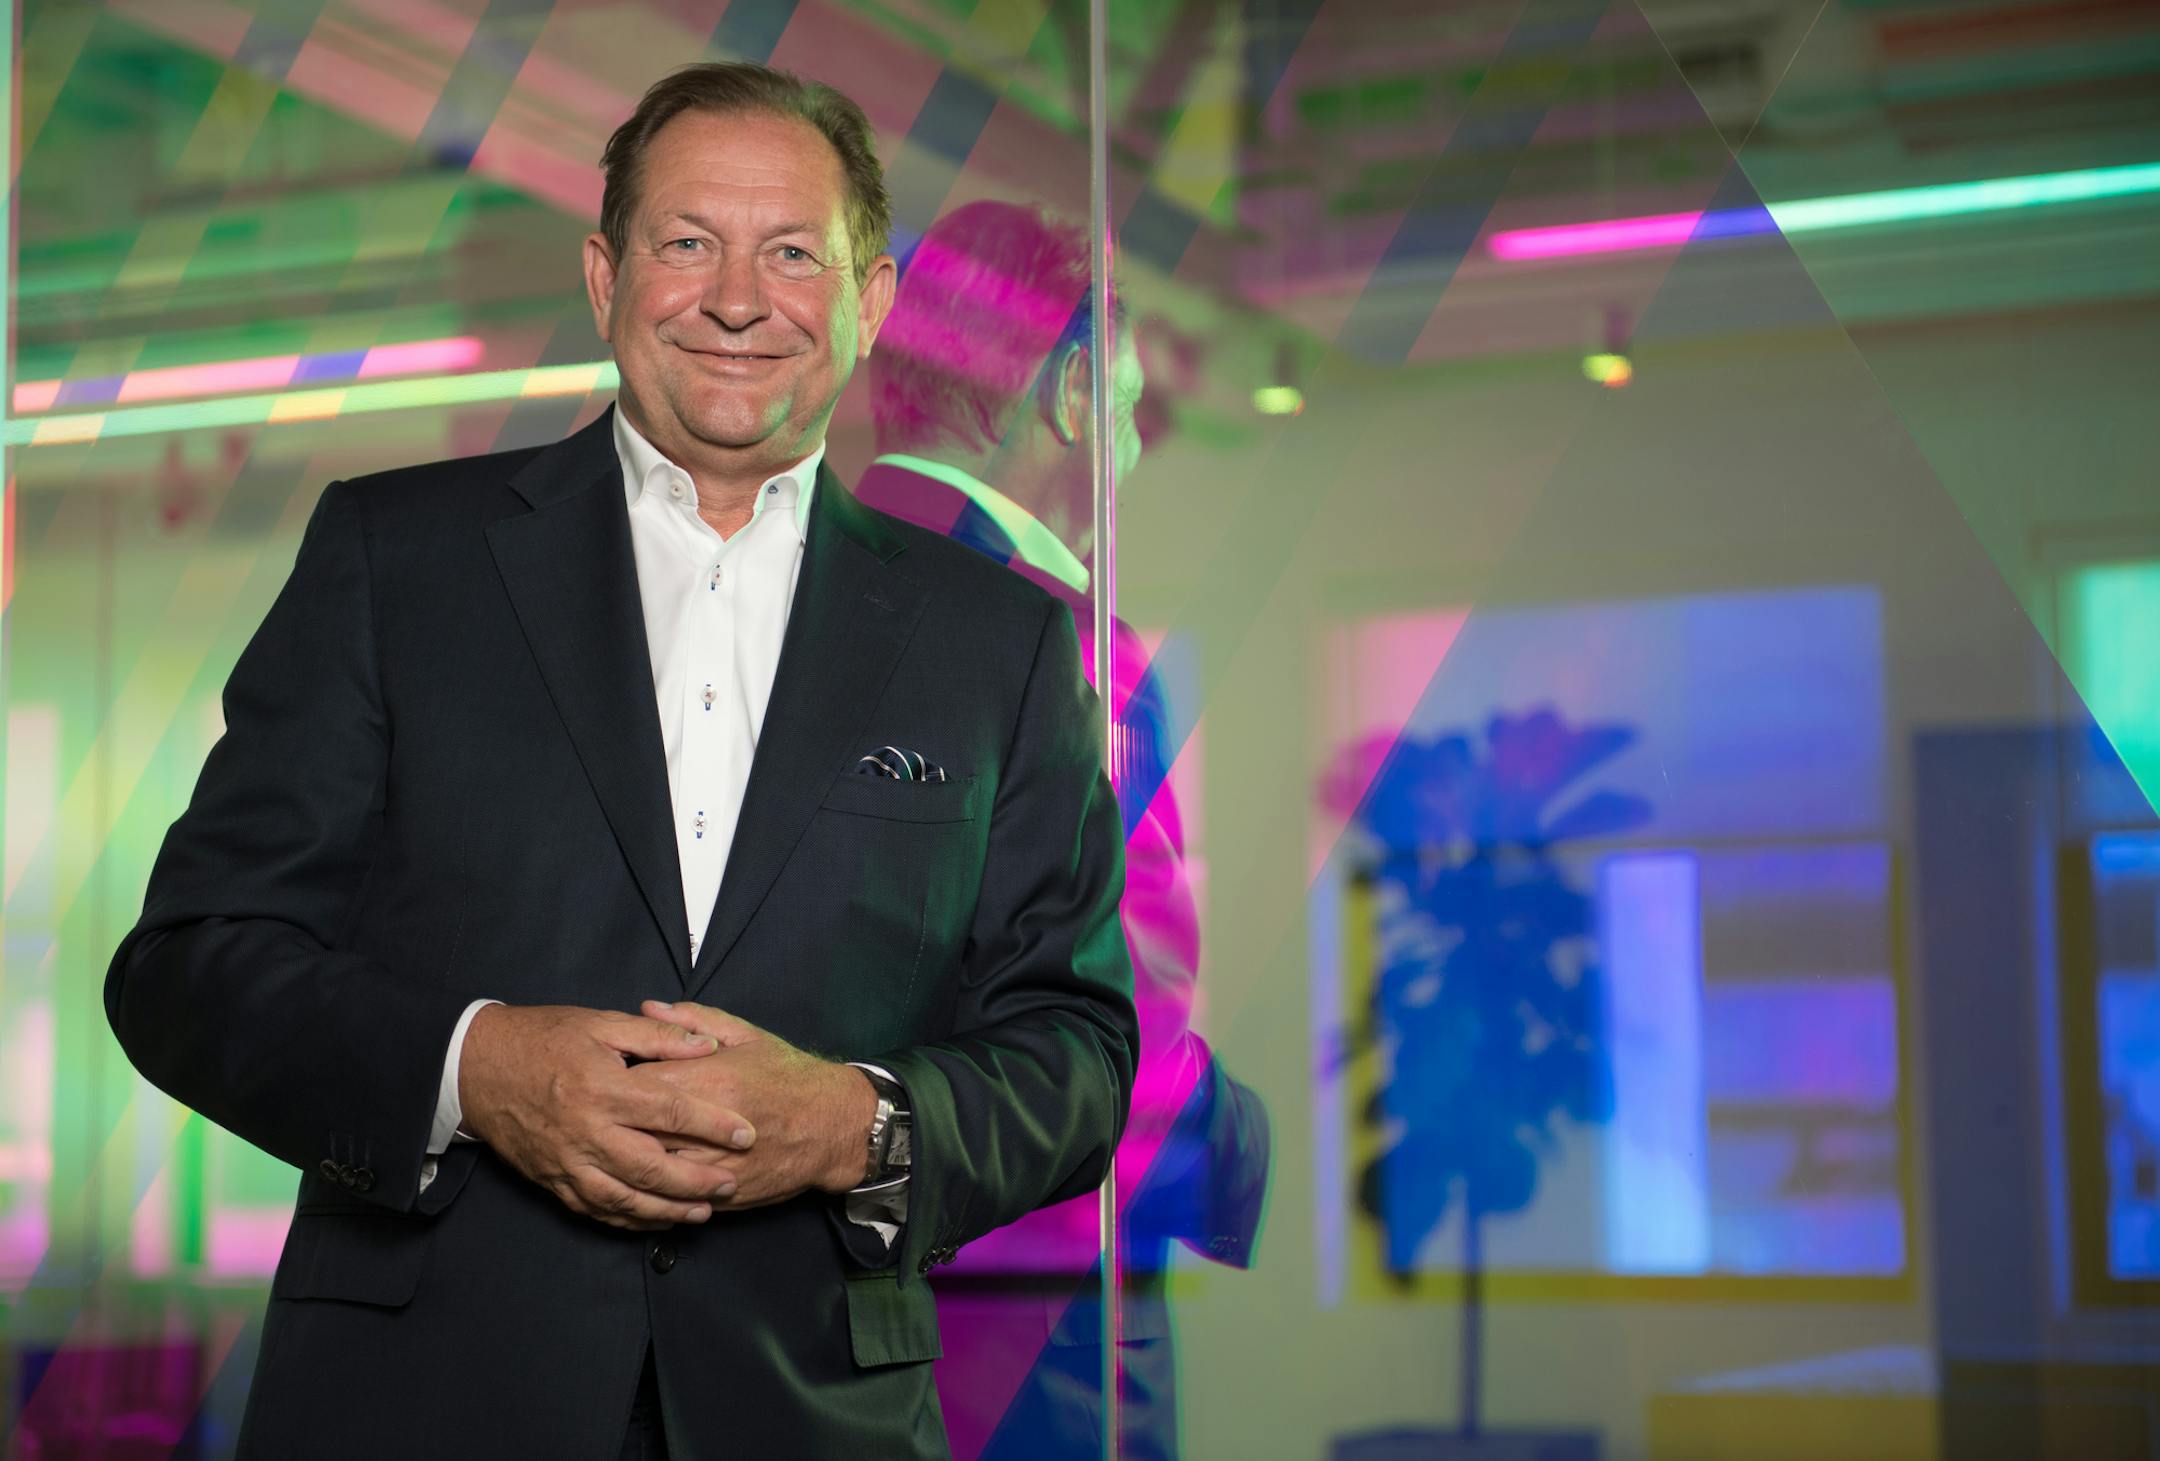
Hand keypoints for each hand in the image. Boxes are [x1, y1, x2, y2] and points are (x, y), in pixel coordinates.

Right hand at [457, 1003, 757, 1231]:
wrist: (476, 1067)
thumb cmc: (543, 1038)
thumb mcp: (602, 1024)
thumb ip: (658, 1037)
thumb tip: (708, 1045)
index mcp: (603, 1089)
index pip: (670, 1112)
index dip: (712, 1124)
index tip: (746, 1134)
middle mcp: (586, 1132)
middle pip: (651, 1167)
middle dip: (695, 1181)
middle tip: (730, 1183)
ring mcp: (566, 1161)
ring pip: (624, 1198)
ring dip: (666, 1210)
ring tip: (702, 1211)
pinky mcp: (552, 1179)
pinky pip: (594, 1208)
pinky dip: (628, 1218)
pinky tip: (654, 1220)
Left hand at [631, 1000, 875, 1209]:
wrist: (833, 1125)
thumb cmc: (788, 1075)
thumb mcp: (745, 1035)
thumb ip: (694, 1020)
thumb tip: (648, 1008)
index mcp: (711, 1079)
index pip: (639, 1081)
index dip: (617, 1079)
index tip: (608, 1075)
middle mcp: (708, 1126)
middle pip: (636, 1128)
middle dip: (616, 1121)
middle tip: (604, 1113)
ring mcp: (714, 1165)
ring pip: (649, 1169)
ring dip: (628, 1159)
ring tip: (615, 1146)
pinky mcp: (721, 1194)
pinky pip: (672, 1196)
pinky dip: (653, 1187)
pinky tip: (640, 1176)